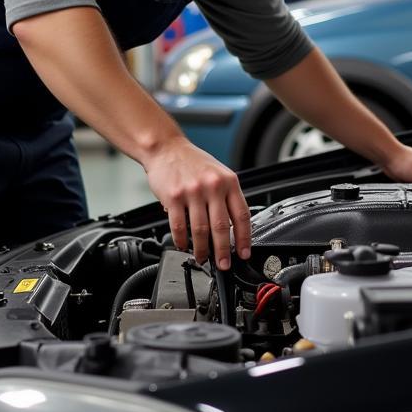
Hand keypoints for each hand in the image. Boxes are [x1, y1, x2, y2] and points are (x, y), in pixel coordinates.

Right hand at [143, 137, 250, 269]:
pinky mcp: (174, 197)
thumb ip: (227, 196)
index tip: (244, 252)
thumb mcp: (218, 173)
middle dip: (224, 251)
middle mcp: (212, 186)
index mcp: (228, 181)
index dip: (245, 238)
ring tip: (202, 258)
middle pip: (222, 227)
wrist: (166, 148)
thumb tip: (234, 228)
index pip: (242, 215)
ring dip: (201, 250)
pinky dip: (181, 240)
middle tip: (224, 264)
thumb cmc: (192, 162)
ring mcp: (192, 191)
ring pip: (200, 230)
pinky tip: (183, 245)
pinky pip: (179, 225)